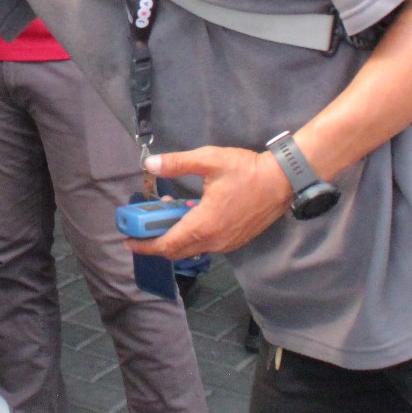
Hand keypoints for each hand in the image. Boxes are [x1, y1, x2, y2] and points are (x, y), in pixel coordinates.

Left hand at [126, 146, 290, 259]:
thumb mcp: (209, 160)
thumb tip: (150, 164)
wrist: (283, 181)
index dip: (145, 246)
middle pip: (176, 251)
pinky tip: (190, 214)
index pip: (167, 245)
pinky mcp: (235, 241)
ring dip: (174, 237)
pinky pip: (206, 245)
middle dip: (156, 241)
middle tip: (143, 226)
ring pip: (191, 249)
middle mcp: (214, 241)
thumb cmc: (247, 170)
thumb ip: (177, 163)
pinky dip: (191, 236)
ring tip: (167, 212)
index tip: (128, 240)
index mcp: (204, 225)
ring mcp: (226, 244)